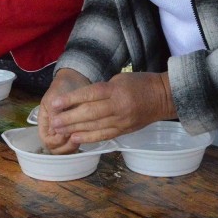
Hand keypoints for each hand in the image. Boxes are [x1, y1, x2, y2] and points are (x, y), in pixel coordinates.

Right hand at [38, 69, 90, 153]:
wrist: (76, 79)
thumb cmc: (63, 87)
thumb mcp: (55, 97)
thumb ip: (54, 114)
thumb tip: (55, 130)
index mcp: (45, 122)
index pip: (46, 140)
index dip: (55, 140)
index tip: (65, 132)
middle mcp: (53, 129)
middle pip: (55, 148)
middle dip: (64, 146)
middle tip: (75, 138)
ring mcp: (64, 131)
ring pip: (65, 149)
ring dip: (72, 147)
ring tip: (81, 137)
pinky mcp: (75, 130)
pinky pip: (75, 144)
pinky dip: (79, 143)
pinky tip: (86, 137)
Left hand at [45, 71, 176, 145]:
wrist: (164, 97)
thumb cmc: (141, 83)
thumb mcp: (120, 79)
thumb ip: (102, 90)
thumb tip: (82, 99)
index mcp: (116, 90)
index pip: (89, 95)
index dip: (71, 100)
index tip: (56, 104)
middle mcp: (118, 106)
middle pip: (89, 113)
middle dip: (69, 118)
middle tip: (53, 121)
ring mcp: (122, 120)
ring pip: (95, 126)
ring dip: (75, 129)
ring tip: (60, 130)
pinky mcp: (125, 130)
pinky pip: (104, 135)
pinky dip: (89, 137)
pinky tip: (76, 138)